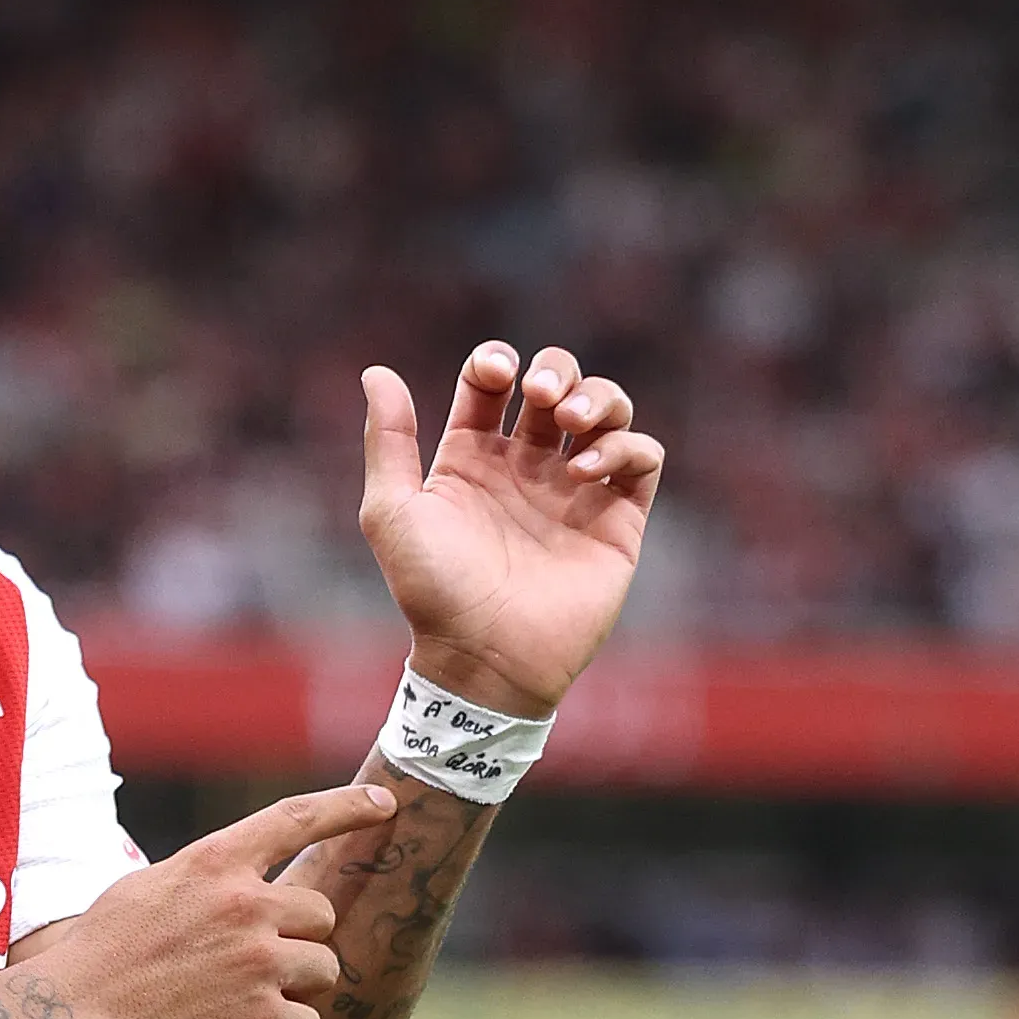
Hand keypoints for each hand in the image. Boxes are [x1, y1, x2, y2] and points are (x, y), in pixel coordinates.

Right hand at [31, 783, 397, 1018]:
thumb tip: (246, 886)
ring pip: (322, 970)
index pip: (293, 819)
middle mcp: (245, 905)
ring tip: (232, 1003)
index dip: (345, 808)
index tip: (383, 803)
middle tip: (247, 966)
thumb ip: (206, 881)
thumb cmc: (100, 957)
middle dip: (297, 941)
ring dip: (291, 989)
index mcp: (212, 863)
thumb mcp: (148, 891)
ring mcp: (258, 964)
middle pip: (320, 915)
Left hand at [360, 343, 663, 717]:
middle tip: (540, 395)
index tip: (495, 373)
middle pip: (556, 384)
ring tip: (571, 421)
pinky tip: (585, 471)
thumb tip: (376, 372)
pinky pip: (642, 458)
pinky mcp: (617, 519)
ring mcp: (574, 490)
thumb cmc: (432, 590)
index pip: (491, 383)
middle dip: (555, 370)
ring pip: (607, 411)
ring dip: (598, 397)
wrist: (485, 656)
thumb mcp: (393, 511)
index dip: (494, 362)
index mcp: (471, 457)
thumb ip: (389, 440)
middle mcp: (525, 467)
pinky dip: (625, 446)